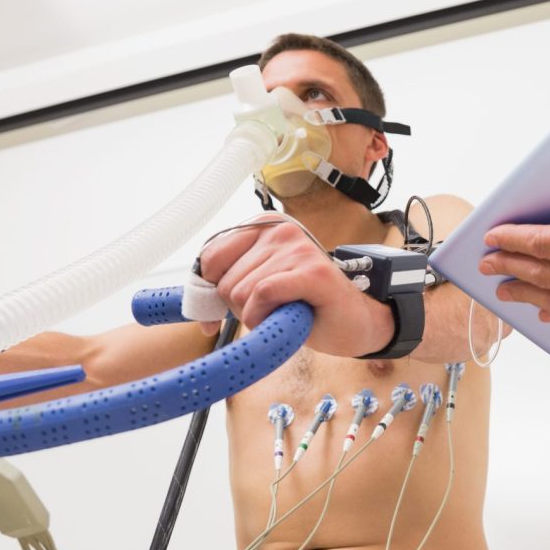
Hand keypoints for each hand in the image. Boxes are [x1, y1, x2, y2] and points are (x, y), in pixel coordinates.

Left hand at [198, 217, 393, 357]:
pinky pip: (263, 294)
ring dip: (258, 315)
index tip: (223, 312)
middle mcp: (280, 229)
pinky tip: (285, 317)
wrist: (355, 323)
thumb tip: (194, 303)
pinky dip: (265, 315)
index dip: (210, 293)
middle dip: (240, 308)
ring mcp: (297, 248)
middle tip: (272, 310)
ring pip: (241, 291)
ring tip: (286, 311)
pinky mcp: (311, 271)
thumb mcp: (259, 287)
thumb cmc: (307, 306)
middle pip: (223, 281)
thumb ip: (227, 284)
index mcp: (263, 226)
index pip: (209, 258)